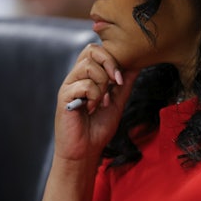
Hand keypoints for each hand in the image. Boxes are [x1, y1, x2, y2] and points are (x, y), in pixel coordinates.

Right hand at [54, 44, 138, 162]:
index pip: (97, 50)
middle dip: (109, 63)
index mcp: (87, 76)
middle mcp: (76, 77)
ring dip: (102, 84)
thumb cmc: (99, 127)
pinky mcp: (64, 96)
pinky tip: (91, 109)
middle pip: (90, 50)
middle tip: (116, 82)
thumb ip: (124, 83)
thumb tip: (136, 64)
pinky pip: (84, 85)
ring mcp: (69, 85)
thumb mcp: (118, 102)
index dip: (113, 58)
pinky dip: (94, 97)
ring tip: (101, 101)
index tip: (121, 79)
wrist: (86, 150)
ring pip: (88, 66)